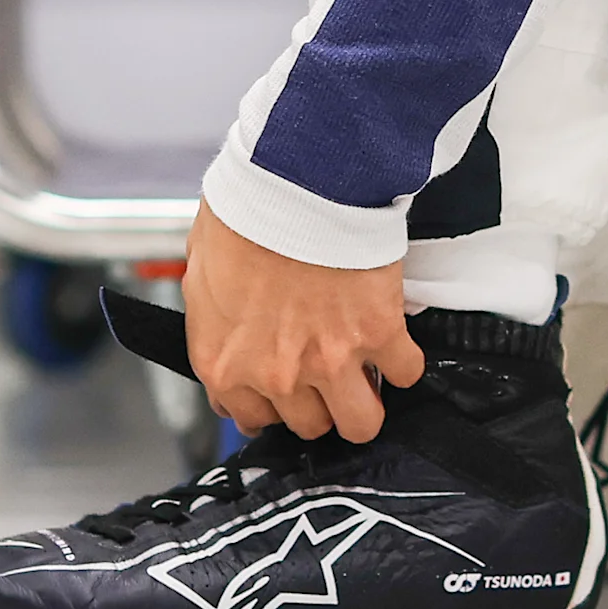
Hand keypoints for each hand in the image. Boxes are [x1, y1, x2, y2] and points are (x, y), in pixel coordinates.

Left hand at [182, 199, 426, 441]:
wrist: (295, 182)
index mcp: (225, 362)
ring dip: (364, 402)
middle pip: (310, 427)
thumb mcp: (203, 271)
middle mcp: (277, 375)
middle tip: (326, 376)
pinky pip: (404, 372)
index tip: (283, 392)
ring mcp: (331, 360)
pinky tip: (394, 344)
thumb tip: (229, 325)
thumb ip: (216, 318)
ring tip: (365, 376)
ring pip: (361, 423)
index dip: (271, 405)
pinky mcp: (379, 334)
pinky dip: (403, 362)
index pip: (251, 418)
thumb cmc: (245, 214)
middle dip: (319, 404)